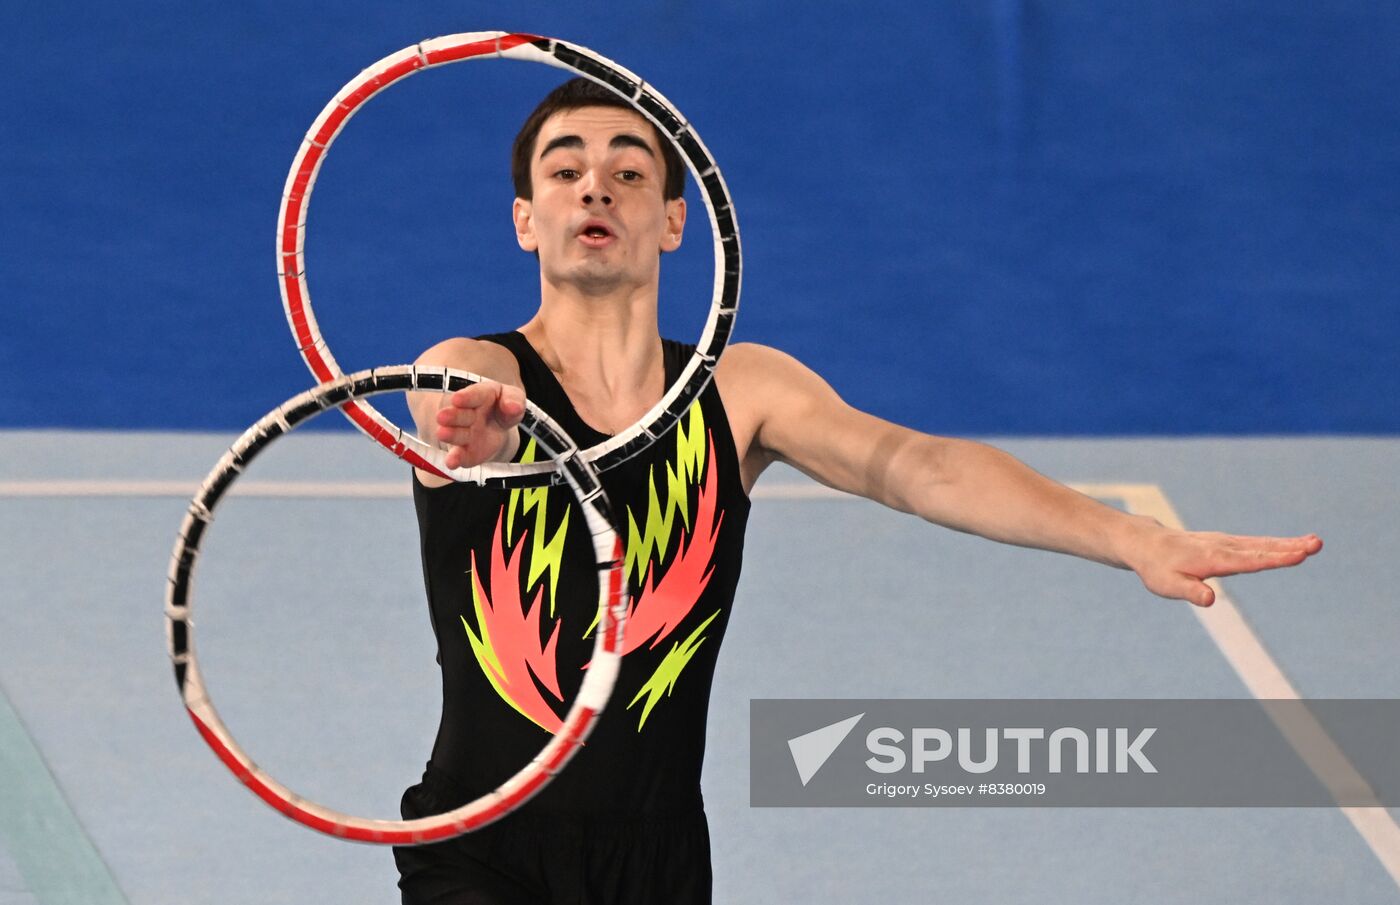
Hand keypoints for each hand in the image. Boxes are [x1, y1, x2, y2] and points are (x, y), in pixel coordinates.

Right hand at [435, 381, 525, 468]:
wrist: (498, 425)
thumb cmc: (503, 406)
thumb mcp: (513, 397)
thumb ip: (514, 400)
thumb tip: (514, 407)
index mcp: (481, 397)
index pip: (474, 395)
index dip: (466, 397)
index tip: (457, 399)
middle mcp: (469, 415)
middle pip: (461, 415)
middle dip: (452, 416)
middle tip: (441, 417)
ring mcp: (466, 434)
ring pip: (457, 434)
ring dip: (450, 435)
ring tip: (442, 434)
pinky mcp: (467, 452)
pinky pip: (461, 456)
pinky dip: (455, 459)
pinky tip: (451, 463)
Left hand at [1124, 519, 1322, 606]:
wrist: (1145, 544)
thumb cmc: (1157, 569)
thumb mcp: (1168, 586)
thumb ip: (1190, 592)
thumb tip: (1210, 600)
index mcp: (1212, 559)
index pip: (1249, 560)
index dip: (1274, 558)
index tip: (1299, 554)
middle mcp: (1222, 547)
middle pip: (1261, 549)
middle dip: (1289, 547)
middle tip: (1317, 544)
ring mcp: (1224, 543)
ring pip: (1260, 544)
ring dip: (1288, 543)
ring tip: (1315, 543)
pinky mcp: (1225, 543)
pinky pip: (1254, 543)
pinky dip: (1275, 543)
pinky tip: (1292, 545)